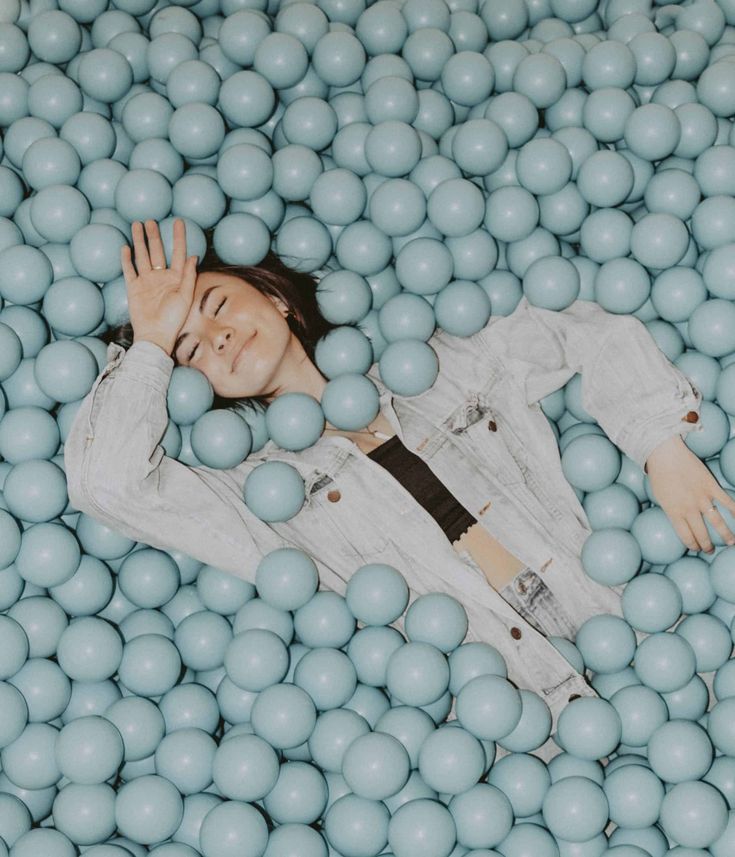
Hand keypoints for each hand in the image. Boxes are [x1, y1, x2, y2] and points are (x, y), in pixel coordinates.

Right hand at [121, 219, 198, 354]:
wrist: (154, 335)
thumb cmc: (173, 319)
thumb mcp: (185, 297)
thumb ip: (189, 276)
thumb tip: (193, 256)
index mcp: (177, 278)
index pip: (178, 252)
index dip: (178, 237)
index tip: (178, 221)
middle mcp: (161, 277)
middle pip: (157, 251)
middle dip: (154, 235)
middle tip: (151, 219)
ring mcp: (147, 281)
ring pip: (142, 256)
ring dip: (140, 241)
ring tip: (137, 225)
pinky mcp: (134, 288)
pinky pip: (129, 270)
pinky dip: (127, 259)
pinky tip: (126, 247)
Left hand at [645, 434, 734, 553]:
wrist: (665, 454)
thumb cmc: (659, 474)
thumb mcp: (659, 496)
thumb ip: (670, 509)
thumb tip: (677, 520)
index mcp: (673, 512)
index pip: (685, 536)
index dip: (692, 545)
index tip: (696, 548)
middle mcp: (689, 508)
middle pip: (701, 533)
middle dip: (707, 545)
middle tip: (710, 550)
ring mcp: (702, 498)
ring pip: (717, 522)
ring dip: (726, 534)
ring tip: (731, 542)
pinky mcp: (711, 486)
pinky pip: (727, 501)